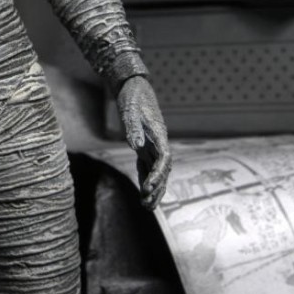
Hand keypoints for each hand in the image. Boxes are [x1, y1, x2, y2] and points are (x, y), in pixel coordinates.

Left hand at [117, 76, 172, 210]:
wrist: (134, 87)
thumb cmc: (133, 97)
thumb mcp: (130, 111)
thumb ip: (133, 128)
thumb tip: (136, 146)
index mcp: (159, 134)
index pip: (164, 158)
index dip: (158, 175)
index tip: (149, 188)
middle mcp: (159, 142)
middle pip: (163, 170)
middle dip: (158, 188)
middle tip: (148, 205)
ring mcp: (153, 145)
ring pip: (157, 171)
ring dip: (153, 188)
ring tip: (147, 206)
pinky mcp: (145, 145)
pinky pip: (148, 166)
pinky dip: (146, 179)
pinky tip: (143, 192)